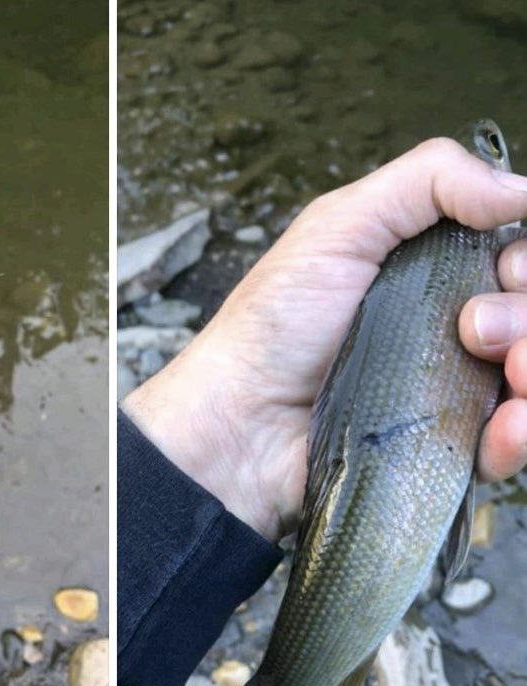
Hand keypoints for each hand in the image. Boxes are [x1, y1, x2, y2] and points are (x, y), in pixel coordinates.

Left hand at [123, 138, 526, 541]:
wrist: (242, 421)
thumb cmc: (276, 323)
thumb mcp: (338, 226)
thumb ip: (426, 183)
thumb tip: (521, 188)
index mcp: (427, 269)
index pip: (515, 256)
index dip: (522, 259)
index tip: (502, 268)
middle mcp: (446, 324)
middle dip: (526, 313)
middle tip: (471, 326)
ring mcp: (446, 388)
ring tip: (506, 371)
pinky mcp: (441, 446)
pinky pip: (512, 443)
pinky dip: (522, 434)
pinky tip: (508, 424)